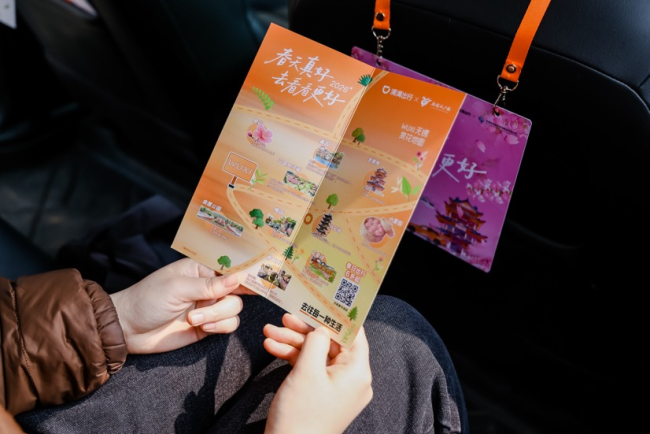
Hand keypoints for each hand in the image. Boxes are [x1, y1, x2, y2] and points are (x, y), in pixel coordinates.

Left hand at [110, 258, 254, 353]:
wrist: (129, 329)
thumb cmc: (147, 299)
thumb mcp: (178, 287)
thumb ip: (210, 285)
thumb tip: (239, 278)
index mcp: (202, 269)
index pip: (232, 267)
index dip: (247, 273)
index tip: (259, 280)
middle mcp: (209, 286)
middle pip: (238, 291)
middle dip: (223, 303)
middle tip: (202, 309)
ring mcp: (209, 306)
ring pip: (235, 309)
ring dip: (218, 316)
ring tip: (194, 320)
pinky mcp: (208, 325)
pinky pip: (229, 325)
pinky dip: (219, 327)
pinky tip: (201, 327)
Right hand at [263, 315, 372, 433]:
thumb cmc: (301, 415)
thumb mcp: (307, 371)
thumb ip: (316, 342)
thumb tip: (322, 328)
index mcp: (358, 372)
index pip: (353, 334)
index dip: (335, 316)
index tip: (319, 300)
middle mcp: (352, 379)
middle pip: (330, 342)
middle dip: (304, 330)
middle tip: (284, 317)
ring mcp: (336, 388)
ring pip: (316, 354)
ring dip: (292, 342)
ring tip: (268, 332)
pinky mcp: (321, 395)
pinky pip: (310, 368)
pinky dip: (292, 357)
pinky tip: (272, 347)